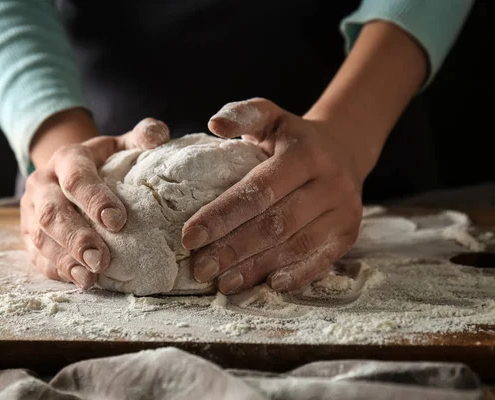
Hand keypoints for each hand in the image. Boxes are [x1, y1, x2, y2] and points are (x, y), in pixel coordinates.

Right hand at [21, 116, 169, 288]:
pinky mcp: (29, 235)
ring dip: (66, 259)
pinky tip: (80, 282)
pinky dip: (58, 271)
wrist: (67, 170)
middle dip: (77, 238)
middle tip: (101, 259)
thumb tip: (160, 134)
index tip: (118, 220)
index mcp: (66, 159)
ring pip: (42, 237)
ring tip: (91, 277)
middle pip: (54, 212)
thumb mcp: (120, 144)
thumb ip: (140, 137)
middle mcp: (42, 184)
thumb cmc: (103, 162)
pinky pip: (38, 256)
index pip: (77, 178)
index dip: (94, 199)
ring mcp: (31, 212)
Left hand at [183, 98, 365, 293]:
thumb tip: (214, 124)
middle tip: (200, 268)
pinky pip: (322, 259)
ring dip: (257, 267)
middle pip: (275, 224)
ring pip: (296, 246)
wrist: (343, 150)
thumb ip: (242, 114)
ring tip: (223, 282)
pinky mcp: (349, 232)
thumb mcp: (270, 116)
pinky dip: (295, 275)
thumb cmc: (292, 138)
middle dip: (233, 249)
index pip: (258, 191)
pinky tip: (267, 285)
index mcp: (304, 154)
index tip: (189, 236)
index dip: (222, 216)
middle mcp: (329, 183)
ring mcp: (344, 210)